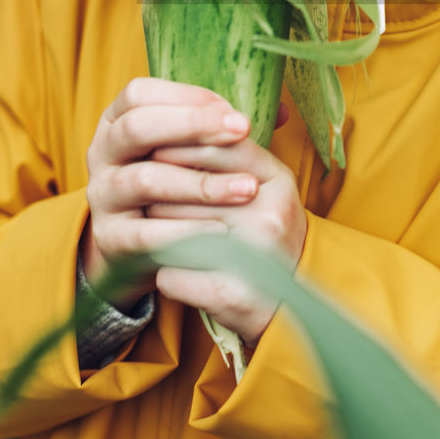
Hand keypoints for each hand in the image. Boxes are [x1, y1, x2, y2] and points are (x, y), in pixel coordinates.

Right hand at [81, 77, 260, 309]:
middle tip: (243, 130)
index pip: (140, 94)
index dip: (187, 97)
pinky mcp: (110, 238)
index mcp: (116, 120)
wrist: (136, 247)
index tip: (233, 111)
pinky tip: (222, 230)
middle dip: (193, 125)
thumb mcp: (189, 148)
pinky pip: (146, 233)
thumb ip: (224, 127)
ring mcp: (102, 195)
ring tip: (248, 188)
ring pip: (144, 180)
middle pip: (137, 128)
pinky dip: (187, 230)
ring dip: (201, 183)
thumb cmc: (172, 181)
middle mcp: (101, 152)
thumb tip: (283, 111)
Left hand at [148, 133, 306, 348]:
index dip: (179, 145)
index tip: (155, 150)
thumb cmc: (261, 234)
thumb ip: (222, 156)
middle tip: (152, 202)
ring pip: (173, 230)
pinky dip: (164, 273)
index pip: (218, 146)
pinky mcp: (230, 295)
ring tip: (158, 234)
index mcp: (277, 180)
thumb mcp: (257, 186)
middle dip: (160, 194)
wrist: (287, 305)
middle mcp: (269, 214)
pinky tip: (172, 272)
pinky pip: (170, 274)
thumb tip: (163, 133)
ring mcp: (253, 257)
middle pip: (187, 188)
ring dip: (155, 231)